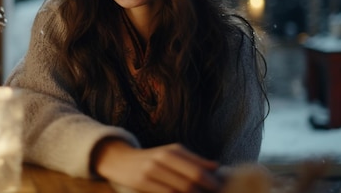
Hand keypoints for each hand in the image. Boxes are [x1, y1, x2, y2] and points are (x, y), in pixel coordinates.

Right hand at [93, 139, 220, 192]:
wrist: (120, 159)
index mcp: (173, 150)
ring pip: (180, 188)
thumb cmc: (151, 159)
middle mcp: (163, 157)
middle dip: (206, 191)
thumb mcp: (171, 154)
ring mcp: (151, 169)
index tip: (220, 190)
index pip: (199, 168)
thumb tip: (217, 166)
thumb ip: (193, 160)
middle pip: (192, 178)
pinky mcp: (142, 182)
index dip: (212, 182)